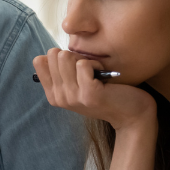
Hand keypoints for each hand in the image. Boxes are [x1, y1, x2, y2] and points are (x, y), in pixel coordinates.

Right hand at [32, 48, 156, 131]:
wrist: (130, 114)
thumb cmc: (106, 94)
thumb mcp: (77, 85)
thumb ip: (61, 73)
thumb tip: (47, 55)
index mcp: (53, 94)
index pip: (39, 61)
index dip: (59, 57)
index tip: (74, 68)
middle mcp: (58, 97)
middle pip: (53, 54)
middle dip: (73, 55)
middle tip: (88, 70)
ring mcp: (72, 97)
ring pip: (66, 56)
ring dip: (84, 58)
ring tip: (96, 72)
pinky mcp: (88, 94)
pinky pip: (83, 64)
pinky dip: (96, 64)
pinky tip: (103, 76)